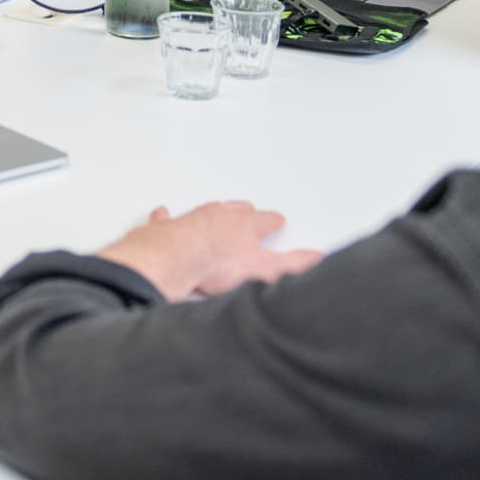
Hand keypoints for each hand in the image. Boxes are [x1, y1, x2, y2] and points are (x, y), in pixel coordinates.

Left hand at [96, 201, 322, 301]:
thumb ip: (294, 264)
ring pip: (205, 211)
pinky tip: (162, 211)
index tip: (277, 220)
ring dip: (213, 211)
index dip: (272, 221)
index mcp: (244, 225)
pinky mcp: (166, 230)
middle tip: (249, 210)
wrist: (175, 260)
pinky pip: (165, 219)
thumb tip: (317, 259)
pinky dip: (165, 216)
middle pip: (235, 210)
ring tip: (218, 209)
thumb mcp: (266, 270)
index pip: (265, 220)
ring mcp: (190, 220)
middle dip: (244, 211)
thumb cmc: (216, 263)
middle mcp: (218, 217)